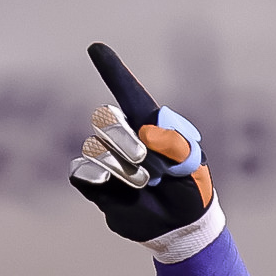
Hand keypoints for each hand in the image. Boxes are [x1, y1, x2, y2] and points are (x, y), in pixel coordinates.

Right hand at [69, 42, 214, 242]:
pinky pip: (81, 170)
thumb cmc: (191, 190)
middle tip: (149, 163)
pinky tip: (116, 186)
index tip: (95, 47)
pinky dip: (96, 176)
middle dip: (127, 140)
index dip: (112, 70)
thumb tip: (147, 129)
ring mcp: (108, 158)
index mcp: (150, 125)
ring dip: (123, 167)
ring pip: (96, 147)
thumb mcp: (194, 167)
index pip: (128, 93)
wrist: (180, 227)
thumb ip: (176, 143)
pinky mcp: (95, 184)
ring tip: (145, 183)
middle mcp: (125, 137)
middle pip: (107, 119)